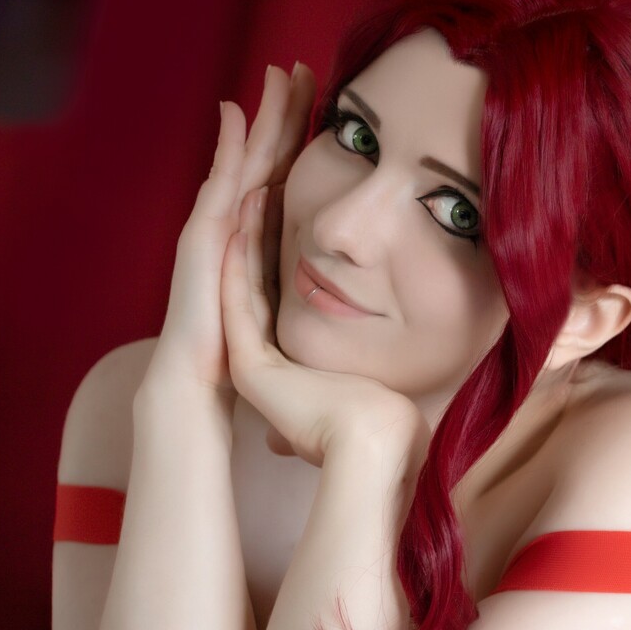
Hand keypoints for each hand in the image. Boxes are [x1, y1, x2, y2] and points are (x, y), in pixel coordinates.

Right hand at [146, 62, 313, 399]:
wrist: (200, 387)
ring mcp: (216, 230)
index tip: (327, 101)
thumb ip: (319, 299)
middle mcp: (237, 228)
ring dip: (259, 118)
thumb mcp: (298, 317)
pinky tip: (234, 116)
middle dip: (283, 113)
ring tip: (274, 75)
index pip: (289, 178)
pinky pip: (220, 187)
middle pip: (266, 158)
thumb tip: (363, 301)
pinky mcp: (203, 240)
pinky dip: (226, 151)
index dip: (304, 141)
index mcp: (263, 241)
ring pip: (244, 161)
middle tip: (301, 66)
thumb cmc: (254, 357)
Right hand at [221, 183, 427, 467]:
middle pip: (254, 282)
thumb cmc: (390, 421)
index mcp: (294, 365)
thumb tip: (397, 382)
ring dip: (242, 238)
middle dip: (256, 233)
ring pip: (240, 286)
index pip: (278, 294)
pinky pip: (237, 305)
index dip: (276, 250)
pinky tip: (233, 227)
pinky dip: (235, 266)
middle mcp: (267, 362)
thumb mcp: (378, 383)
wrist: (377, 446)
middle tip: (256, 183)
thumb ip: (374, 376)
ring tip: (243, 188)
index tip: (280, 208)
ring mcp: (254, 364)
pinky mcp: (250, 368)